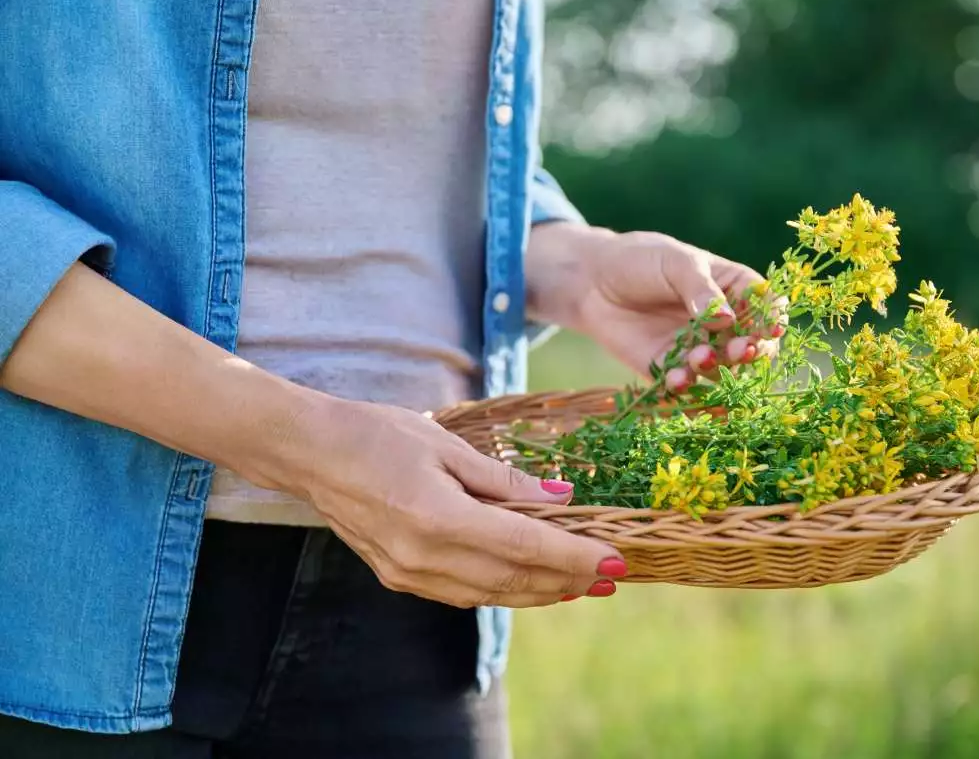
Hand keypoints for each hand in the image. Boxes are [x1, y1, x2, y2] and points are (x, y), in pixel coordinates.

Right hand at [269, 395, 625, 607]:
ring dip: (541, 592)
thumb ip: (506, 481)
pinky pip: (463, 594)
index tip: (616, 560)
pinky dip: (503, 590)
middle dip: (569, 581)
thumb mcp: (449, 446)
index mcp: (441, 519)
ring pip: (491, 595)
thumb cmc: (378, 435)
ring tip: (580, 583)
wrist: (310, 453)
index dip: (577, 557)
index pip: (527, 547)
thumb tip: (563, 500)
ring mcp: (409, 574)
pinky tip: (528, 581)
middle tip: (611, 576)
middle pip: (514, 580)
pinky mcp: (398, 578)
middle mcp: (426, 557)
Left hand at [526, 223, 781, 388]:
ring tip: (700, 357)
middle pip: (751, 345)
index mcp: (734, 289)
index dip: (772, 320)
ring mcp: (698, 347)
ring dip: (716, 368)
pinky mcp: (669, 368)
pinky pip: (685, 383)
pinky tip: (677, 379)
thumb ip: (700, 290)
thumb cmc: (642, 260)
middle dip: (751, 351)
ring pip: (721, 368)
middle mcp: (722, 324)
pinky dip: (685, 385)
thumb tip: (728, 318)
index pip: (766, 307)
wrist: (592, 280)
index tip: (771, 329)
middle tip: (741, 351)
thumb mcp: (675, 263)